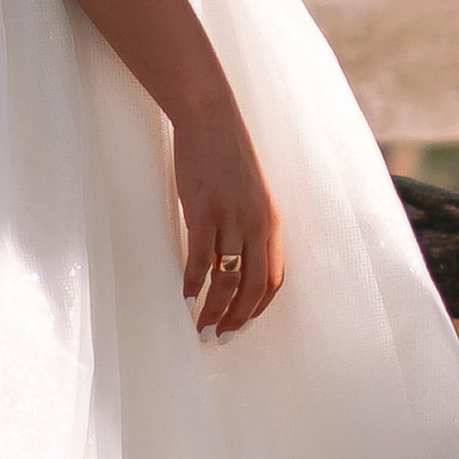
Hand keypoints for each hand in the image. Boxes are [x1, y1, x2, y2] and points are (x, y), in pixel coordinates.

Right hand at [173, 95, 284, 336]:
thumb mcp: (249, 193)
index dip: (259, 307)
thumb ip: (248, 223)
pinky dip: (193, 283)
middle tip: (220, 339)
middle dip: (237, 319)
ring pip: (227, 279)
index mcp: (271, 222)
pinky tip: (184, 297)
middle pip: (253, 287)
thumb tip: (235, 256)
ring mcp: (231, 219)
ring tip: (200, 328)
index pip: (274, 278)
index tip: (244, 324)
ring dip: (214, 310)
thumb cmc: (227, 154)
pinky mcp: (204, 212)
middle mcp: (257, 225)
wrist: (211, 119)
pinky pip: (201, 259)